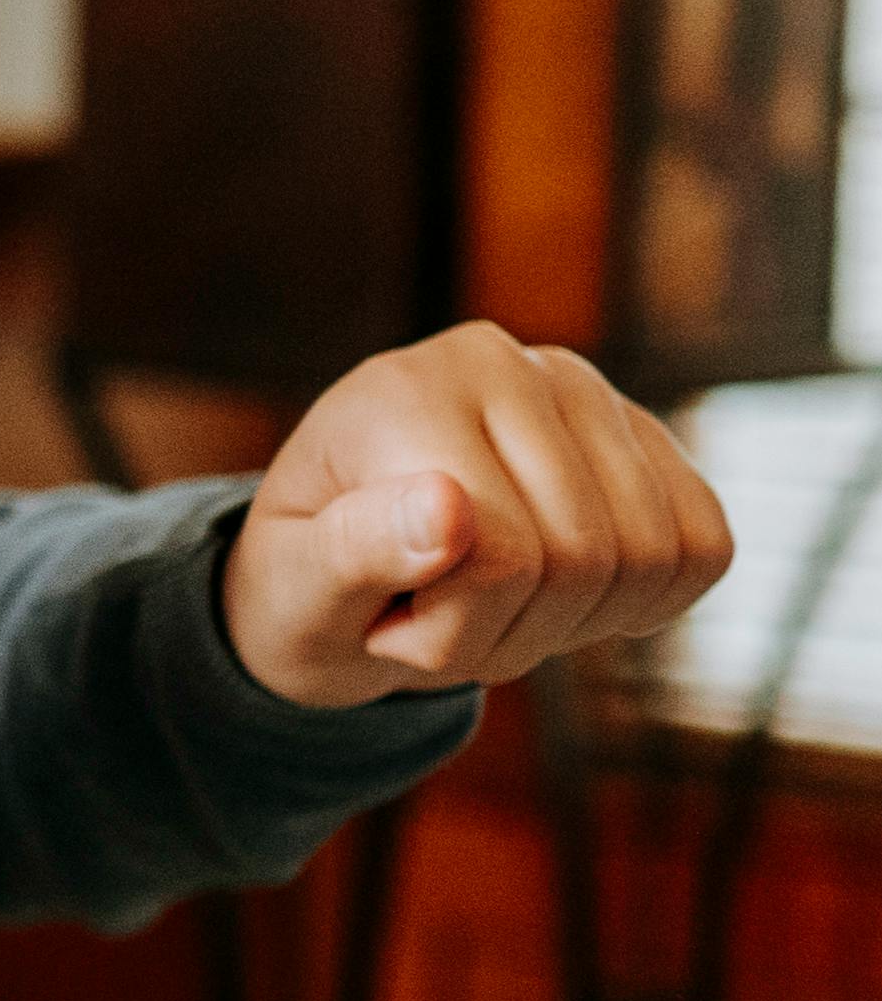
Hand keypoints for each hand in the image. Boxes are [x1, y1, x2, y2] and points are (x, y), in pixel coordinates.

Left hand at [219, 324, 731, 708]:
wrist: (339, 573)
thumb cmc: (307, 585)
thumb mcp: (297, 589)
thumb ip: (354, 549)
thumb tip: (449, 510)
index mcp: (407, 390)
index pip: (498, 557)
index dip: (446, 634)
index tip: (379, 617)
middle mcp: (506, 364)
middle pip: (583, 562)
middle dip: (504, 636)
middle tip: (430, 616)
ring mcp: (586, 392)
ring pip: (649, 562)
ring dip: (564, 629)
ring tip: (481, 599)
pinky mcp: (645, 437)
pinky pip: (704, 548)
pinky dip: (639, 606)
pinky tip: (558, 591)